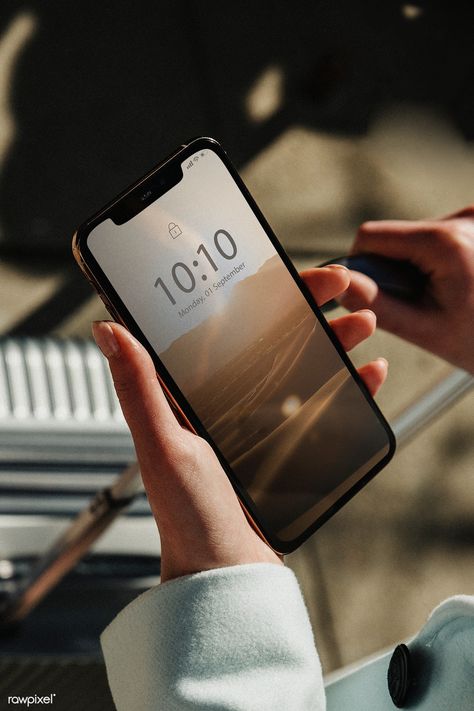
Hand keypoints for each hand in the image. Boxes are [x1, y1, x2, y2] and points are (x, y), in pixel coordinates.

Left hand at [92, 265, 386, 581]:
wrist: (226, 573)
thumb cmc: (187, 518)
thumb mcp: (162, 446)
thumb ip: (139, 388)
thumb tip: (107, 327)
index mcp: (195, 392)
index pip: (228, 325)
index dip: (258, 293)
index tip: (284, 269)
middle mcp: (228, 399)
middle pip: (273, 336)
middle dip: (308, 304)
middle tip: (338, 282)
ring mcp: (263, 420)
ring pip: (305, 363)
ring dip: (336, 338)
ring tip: (362, 321)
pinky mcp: (291, 443)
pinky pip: (326, 404)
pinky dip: (350, 385)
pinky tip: (369, 372)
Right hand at [339, 206, 473, 373]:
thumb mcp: (424, 328)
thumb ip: (376, 303)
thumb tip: (339, 283)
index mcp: (444, 242)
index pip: (371, 237)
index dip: (362, 266)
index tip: (376, 294)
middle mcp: (464, 218)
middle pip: (397, 235)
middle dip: (398, 269)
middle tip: (424, 301)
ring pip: (419, 235)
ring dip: (421, 264)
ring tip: (450, 294)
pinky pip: (442, 234)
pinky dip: (441, 258)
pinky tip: (462, 282)